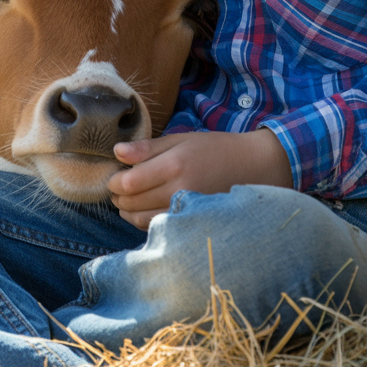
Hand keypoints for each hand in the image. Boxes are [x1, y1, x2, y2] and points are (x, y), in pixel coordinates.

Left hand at [108, 129, 292, 229]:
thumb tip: (117, 151)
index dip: (114, 181)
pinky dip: (144, 221)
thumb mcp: (182, 139)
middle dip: (118, 196)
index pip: (130, 182)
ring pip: (141, 220)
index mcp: (175, 165)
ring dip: (127, 211)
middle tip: (118, 187)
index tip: (113, 176)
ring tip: (129, 199)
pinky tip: (145, 209)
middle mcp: (180, 190)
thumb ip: (148, 148)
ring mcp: (187, 210)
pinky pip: (158, 227)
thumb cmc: (215, 148)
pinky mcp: (192, 223)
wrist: (253, 167)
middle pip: (132, 202)